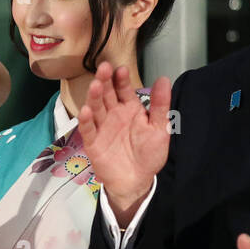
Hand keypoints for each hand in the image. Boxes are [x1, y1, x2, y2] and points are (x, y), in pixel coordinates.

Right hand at [77, 62, 171, 225]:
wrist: (137, 180)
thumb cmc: (149, 154)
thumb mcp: (160, 128)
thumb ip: (160, 104)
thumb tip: (163, 79)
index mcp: (129, 109)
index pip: (123, 89)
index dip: (121, 79)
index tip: (121, 69)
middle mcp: (113, 115)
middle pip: (107, 94)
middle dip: (105, 81)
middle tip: (103, 68)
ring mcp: (102, 128)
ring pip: (96, 108)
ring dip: (94, 96)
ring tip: (96, 85)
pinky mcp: (93, 142)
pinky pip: (88, 130)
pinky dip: (86, 121)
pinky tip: (86, 111)